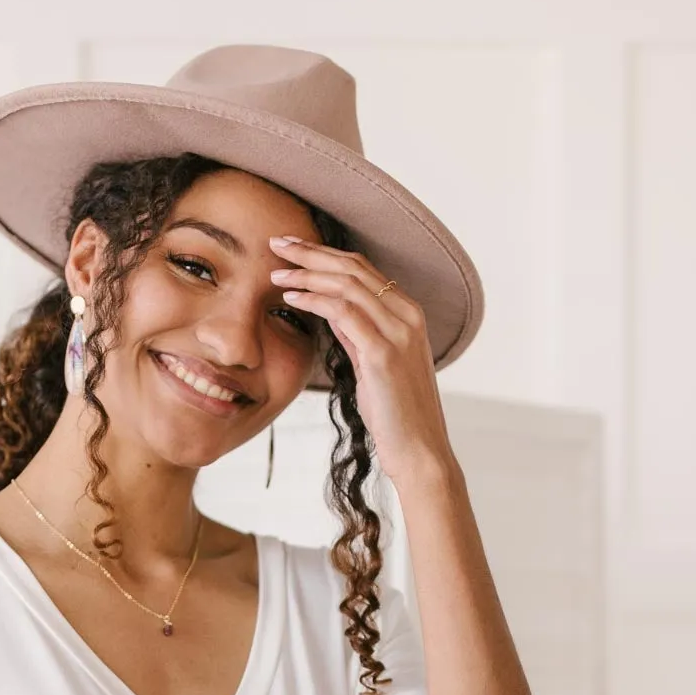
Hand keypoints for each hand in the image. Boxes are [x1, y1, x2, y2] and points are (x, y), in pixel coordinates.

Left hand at [268, 234, 457, 488]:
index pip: (363, 269)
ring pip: (346, 284)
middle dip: (311, 251)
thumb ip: (357, 337)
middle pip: (353, 267)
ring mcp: (398, 332)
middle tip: (276, 242)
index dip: (325, 254)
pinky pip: (342, 312)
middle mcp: (407, 315)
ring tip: (276, 271)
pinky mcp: (383, 354)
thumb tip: (331, 314)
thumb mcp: (373, 367)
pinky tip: (290, 297)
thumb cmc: (395, 415)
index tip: (293, 249)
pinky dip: (313, 299)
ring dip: (306, 273)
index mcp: (408, 314)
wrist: (419, 452)